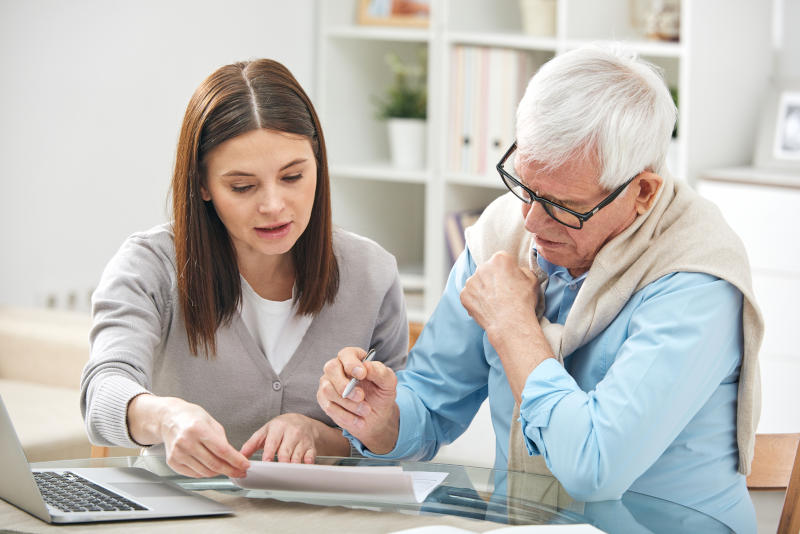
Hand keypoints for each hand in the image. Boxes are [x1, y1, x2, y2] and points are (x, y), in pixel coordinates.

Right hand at [127, 394, 249, 478]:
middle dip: (231, 470)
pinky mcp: (173, 462)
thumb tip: (233, 457)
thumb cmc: (190, 417)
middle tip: (240, 472)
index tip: (245, 465)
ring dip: (219, 473)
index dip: (236, 460)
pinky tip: (211, 468)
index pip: (222, 450)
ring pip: (205, 472)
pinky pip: (194, 474)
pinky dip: (206, 473)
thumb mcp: (211, 422)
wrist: (168, 419)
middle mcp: (186, 441)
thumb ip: (222, 439)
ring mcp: (178, 453)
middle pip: (214, 464)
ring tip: (227, 469)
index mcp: (198, 428)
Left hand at [239, 413, 348, 463]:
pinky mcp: (311, 447)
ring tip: (288, 471)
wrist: (302, 421)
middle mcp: (291, 432)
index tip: (266, 462)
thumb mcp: (265, 431)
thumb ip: (252, 443)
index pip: (272, 442)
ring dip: (292, 465)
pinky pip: (310, 457)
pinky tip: (303, 467)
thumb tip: (240, 455)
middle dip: (281, 462)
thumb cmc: (281, 428)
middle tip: (276, 471)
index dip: (269, 453)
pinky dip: (306, 464)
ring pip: (297, 456)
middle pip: (285, 451)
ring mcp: (302, 440)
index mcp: (277, 428)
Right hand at [316, 347, 399, 454]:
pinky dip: (346, 416)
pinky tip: (360, 421)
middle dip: (344, 384)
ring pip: (328, 390)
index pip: (346, 354)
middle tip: (361, 397)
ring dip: (349, 404)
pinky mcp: (325, 401)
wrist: (377, 416)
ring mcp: (328, 384)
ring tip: (366, 410)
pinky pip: (329, 407)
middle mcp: (337, 368)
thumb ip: (380, 372)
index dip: (352, 363)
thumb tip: (367, 366)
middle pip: (330, 368)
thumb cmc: (381, 393)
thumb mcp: (388, 383)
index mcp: (353, 358)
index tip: (362, 374)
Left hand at [459, 251, 539, 341]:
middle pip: (487, 270)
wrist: (511, 324)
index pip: (501, 260)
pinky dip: (476, 301)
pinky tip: (487, 308)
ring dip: (483, 290)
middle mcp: (482, 267)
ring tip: (495, 303)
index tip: (510, 281)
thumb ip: (523, 271)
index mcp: (500, 259)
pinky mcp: (464, 295)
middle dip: (493, 279)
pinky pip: (470, 295)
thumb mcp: (532, 280)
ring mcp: (471, 281)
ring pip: (477, 283)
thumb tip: (518, 271)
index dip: (507, 271)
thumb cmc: (523, 302)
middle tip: (502, 293)